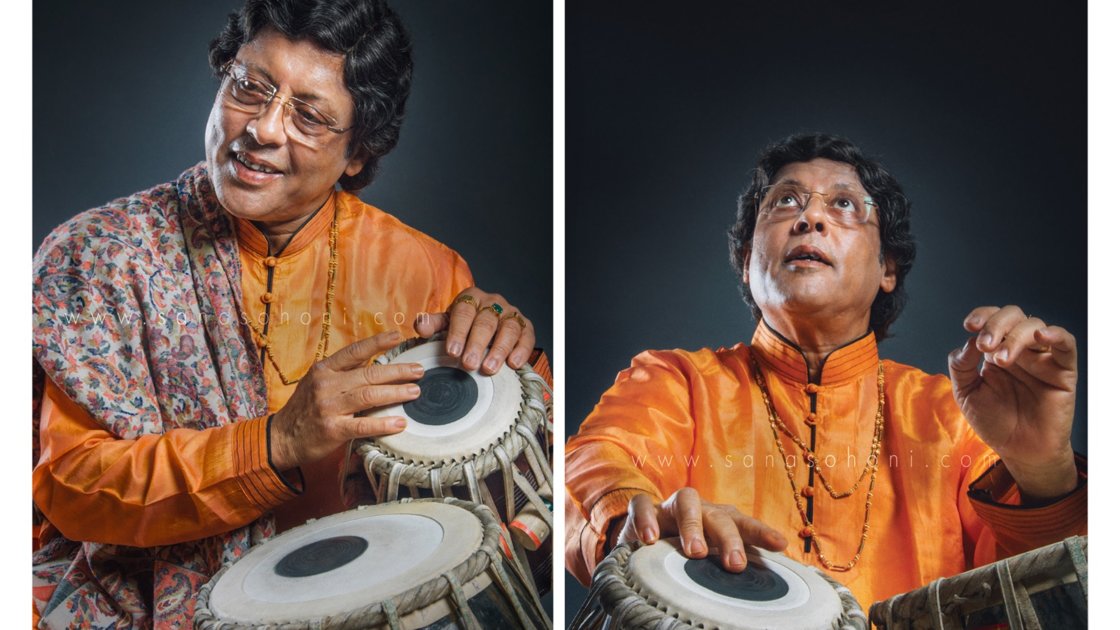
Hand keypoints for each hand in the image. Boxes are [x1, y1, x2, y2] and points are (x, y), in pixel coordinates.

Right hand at [270, 331, 423, 469]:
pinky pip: (364, 425)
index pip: (355, 351)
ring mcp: (329, 407)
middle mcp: (326, 385)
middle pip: (369, 374)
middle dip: (398, 371)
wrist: (282, 438)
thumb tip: (374, 359)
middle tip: (419, 371)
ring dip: (396, 393)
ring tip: (416, 392)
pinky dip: (384, 423)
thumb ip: (343, 371)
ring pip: (369, 396)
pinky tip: (400, 423)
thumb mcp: (318, 382)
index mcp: (324, 369)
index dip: (378, 342)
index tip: (398, 336)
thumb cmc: (306, 409)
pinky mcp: (333, 430)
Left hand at [415, 287, 535, 375]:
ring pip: (508, 329)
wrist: (486, 324)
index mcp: (471, 298)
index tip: (452, 351)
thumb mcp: (446, 322)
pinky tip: (513, 364)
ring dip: (499, 350)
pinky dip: (522, 350)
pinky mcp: (526, 327)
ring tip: (488, 368)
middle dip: (477, 344)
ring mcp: (511, 314)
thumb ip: (433, 324)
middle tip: (468, 364)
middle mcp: (493, 302)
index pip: (464, 312)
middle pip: (486, 322)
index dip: (458, 332)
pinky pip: (527, 337)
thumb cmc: (463, 325)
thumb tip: (421, 326)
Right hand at [616, 488, 786, 571]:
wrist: (643, 535)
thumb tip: (750, 592)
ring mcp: (671, 507)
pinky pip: (643, 505)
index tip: (780, 545)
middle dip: (728, 538)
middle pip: (719, 516)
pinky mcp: (644, 508)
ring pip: (686, 501)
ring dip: (693, 525)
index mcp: (719, 521)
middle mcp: (699, 510)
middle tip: (734, 564)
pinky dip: (646, 519)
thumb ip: (721, 567)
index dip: (761, 533)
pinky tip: (650, 540)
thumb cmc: (681, 549)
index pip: (744, 524)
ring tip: (695, 552)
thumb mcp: (705, 558)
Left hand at [948, 305, 1077, 500]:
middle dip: (996, 325)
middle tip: (985, 346)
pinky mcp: (1063, 371)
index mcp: (995, 351)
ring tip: (1001, 360)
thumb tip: (967, 342)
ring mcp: (1041, 358)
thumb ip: (961, 365)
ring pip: (1035, 326)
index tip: (969, 325)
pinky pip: (1066, 344)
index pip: (992, 319)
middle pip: (1013, 316)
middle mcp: (1019, 350)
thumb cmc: (994, 422)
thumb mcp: (966, 393)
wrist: (1020, 451)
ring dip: (1015, 336)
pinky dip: (1056, 334)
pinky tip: (1042, 336)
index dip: (982, 315)